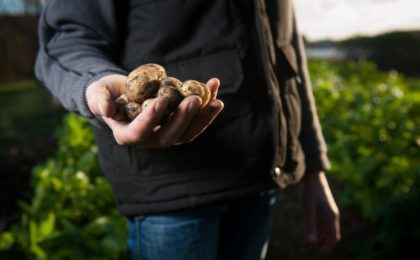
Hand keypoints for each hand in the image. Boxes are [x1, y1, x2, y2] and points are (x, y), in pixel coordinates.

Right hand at [86, 74, 223, 147]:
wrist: (122, 92)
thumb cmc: (106, 93)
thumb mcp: (98, 93)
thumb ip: (99, 100)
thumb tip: (106, 109)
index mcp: (127, 134)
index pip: (139, 132)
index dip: (150, 119)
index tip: (161, 100)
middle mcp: (149, 139)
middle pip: (170, 136)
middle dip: (184, 119)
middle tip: (195, 99)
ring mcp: (166, 134)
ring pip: (188, 133)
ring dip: (203, 117)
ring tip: (216, 100)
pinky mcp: (179, 125)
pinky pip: (195, 120)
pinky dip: (207, 106)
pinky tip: (214, 86)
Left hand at [301, 171, 340, 253]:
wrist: (313, 177)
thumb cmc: (310, 192)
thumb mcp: (308, 209)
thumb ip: (310, 225)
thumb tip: (311, 243)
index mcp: (332, 217)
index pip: (333, 239)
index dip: (324, 248)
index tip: (313, 252)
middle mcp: (332, 217)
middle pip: (330, 237)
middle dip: (319, 246)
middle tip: (305, 250)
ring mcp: (328, 215)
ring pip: (325, 233)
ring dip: (316, 240)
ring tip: (302, 246)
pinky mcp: (323, 212)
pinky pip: (321, 227)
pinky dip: (315, 233)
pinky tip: (305, 236)